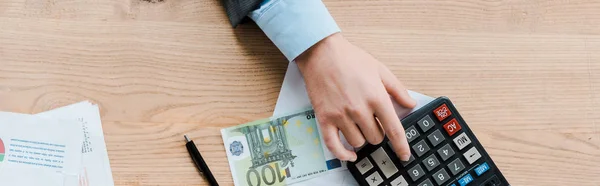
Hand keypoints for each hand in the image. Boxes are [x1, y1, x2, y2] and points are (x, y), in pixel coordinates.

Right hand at [295, 33, 415, 161]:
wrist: (321, 53)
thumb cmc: (350, 59)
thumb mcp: (380, 70)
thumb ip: (397, 89)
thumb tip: (411, 104)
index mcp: (376, 97)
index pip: (393, 130)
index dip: (401, 146)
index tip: (404, 155)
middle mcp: (359, 109)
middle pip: (375, 138)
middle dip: (377, 132)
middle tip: (372, 121)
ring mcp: (340, 116)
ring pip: (357, 142)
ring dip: (361, 137)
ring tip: (358, 124)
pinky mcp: (325, 118)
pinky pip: (334, 145)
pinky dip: (343, 154)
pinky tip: (349, 155)